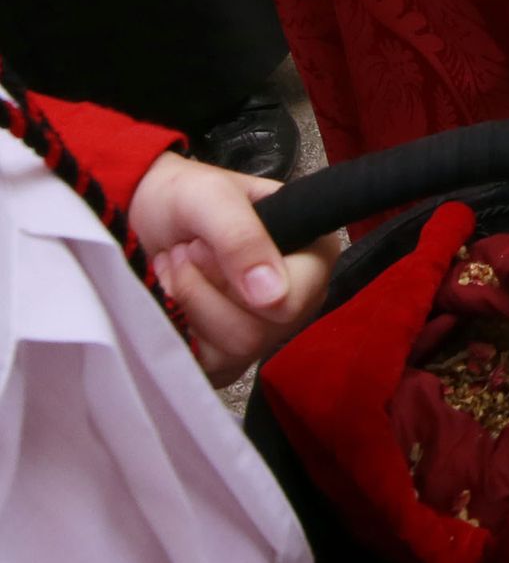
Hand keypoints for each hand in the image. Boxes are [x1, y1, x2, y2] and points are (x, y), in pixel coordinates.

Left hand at [130, 151, 335, 384]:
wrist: (141, 213)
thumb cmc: (184, 195)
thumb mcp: (211, 197)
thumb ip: (243, 238)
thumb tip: (274, 298)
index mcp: (312, 256)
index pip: (295, 300)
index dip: (242, 282)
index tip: (203, 246)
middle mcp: (297, 299)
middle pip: (259, 332)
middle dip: (204, 290)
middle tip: (185, 252)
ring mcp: (264, 333)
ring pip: (232, 351)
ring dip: (188, 303)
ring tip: (175, 267)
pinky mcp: (229, 358)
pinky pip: (209, 366)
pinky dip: (180, 327)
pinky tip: (171, 297)